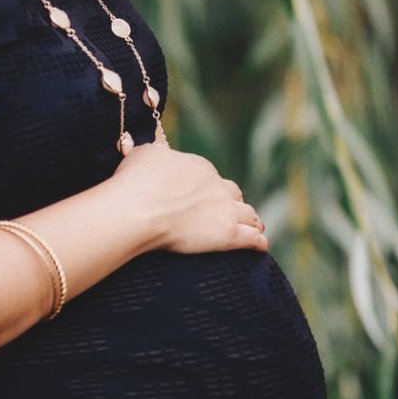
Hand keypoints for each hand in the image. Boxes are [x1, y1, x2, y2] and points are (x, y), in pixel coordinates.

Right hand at [111, 143, 268, 254]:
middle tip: (233, 212)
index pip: (212, 178)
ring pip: (249, 215)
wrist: (138, 209)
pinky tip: (262, 246)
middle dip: (234, 202)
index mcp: (199, 167)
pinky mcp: (228, 235)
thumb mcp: (144, 155)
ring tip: (256, 228)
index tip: (204, 198)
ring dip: (252, 221)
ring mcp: (225, 210)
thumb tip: (156, 152)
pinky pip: (252, 239)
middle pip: (234, 194)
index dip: (210, 189)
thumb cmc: (134, 183)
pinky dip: (259, 242)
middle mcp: (217, 186)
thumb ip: (155, 153)